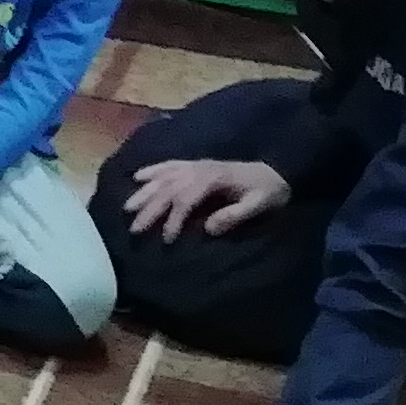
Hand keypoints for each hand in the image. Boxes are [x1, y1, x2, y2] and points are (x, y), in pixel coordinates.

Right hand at [119, 157, 291, 240]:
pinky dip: (152, 170)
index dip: (174, 219)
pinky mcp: (196, 165)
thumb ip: (235, 215)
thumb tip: (208, 228)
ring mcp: (197, 165)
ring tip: (128, 208)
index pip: (186, 199)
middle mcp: (200, 169)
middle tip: (135, 229)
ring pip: (164, 177)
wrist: (278, 171)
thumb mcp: (259, 205)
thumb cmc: (268, 192)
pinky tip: (137, 177)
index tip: (167, 239)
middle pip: (168, 188)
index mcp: (215, 178)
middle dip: (150, 209)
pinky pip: (169, 165)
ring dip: (145, 192)